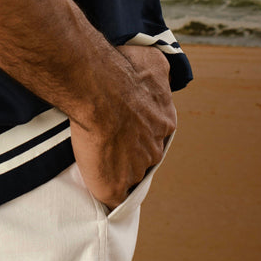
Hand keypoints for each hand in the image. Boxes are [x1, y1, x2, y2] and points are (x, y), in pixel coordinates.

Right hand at [69, 45, 175, 211]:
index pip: (154, 133)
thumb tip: (164, 71)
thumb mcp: (154, 62)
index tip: (124, 123)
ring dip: (115, 168)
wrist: (99, 87)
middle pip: (144, 156)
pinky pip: (112, 198)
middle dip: (129, 150)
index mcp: (164, 122)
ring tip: (95, 155)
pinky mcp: (114, 186)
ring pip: (128, 175)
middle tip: (108, 137)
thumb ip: (161, 72)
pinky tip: (96, 184)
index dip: (137, 129)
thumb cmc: (122, 70)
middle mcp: (155, 148)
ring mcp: (136, 170)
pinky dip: (105, 192)